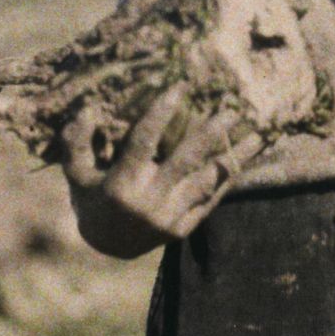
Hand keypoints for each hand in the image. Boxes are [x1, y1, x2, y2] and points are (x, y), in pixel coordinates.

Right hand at [61, 83, 266, 257]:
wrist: (106, 249)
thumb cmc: (92, 201)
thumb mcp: (77, 174)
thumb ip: (77, 143)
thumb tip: (87, 109)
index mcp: (122, 183)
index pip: (143, 141)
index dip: (160, 112)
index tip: (180, 86)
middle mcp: (149, 201)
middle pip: (184, 160)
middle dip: (210, 133)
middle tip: (231, 109)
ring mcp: (169, 217)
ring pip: (207, 181)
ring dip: (233, 157)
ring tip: (257, 134)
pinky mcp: (183, 229)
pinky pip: (210, 200)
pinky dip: (228, 179)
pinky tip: (245, 159)